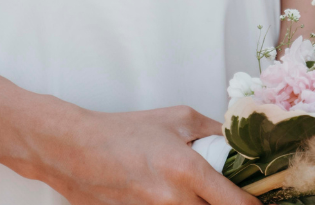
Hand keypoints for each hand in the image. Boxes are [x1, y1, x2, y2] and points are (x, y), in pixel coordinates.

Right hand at [17, 101, 250, 204]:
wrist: (74, 150)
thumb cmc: (125, 131)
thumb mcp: (178, 118)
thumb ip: (215, 131)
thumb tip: (240, 143)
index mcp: (187, 171)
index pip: (235, 204)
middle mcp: (172, 200)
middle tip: (228, 195)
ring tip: (195, 190)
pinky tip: (174, 196)